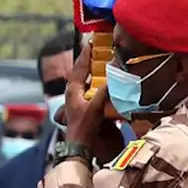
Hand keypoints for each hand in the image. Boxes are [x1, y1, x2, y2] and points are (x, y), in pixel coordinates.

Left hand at [64, 43, 125, 161]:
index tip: (92, 42)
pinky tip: (104, 81)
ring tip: (102, 61)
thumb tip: (115, 76)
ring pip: (84, 79)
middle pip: (80, 71)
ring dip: (92, 70)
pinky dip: (96, 81)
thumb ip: (104, 91)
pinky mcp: (83, 105)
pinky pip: (89, 88)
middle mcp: (73, 92)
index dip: (86, 54)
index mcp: (73, 89)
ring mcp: (77, 99)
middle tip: (97, 49)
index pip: (79, 66)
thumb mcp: (96, 107)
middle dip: (88, 59)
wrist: (80, 145)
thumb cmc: (85, 126)